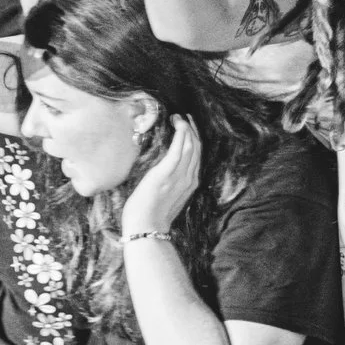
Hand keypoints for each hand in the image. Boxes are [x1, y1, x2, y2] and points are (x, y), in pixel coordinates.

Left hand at [120, 115, 201, 233]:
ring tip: (179, 117)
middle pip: (197, 148)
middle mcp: (189, 178)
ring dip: (186, 128)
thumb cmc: (152, 214)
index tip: (189, 127)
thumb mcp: (169, 197)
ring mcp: (179, 175)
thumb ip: (173, 183)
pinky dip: (180, 134)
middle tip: (185, 117)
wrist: (146, 227)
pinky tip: (177, 124)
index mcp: (191, 184)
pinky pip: (179, 149)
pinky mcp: (166, 173)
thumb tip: (167, 169)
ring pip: (190, 145)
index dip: (195, 139)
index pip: (197, 156)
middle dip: (193, 130)